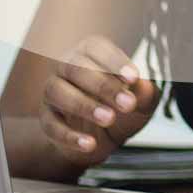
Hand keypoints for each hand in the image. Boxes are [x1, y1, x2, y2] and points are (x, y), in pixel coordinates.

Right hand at [40, 35, 158, 167]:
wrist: (103, 137)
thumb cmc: (123, 107)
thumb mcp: (142, 100)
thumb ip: (145, 92)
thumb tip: (142, 86)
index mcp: (91, 53)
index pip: (97, 48)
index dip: (115, 62)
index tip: (134, 79)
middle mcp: (67, 67)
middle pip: (76, 67)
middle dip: (103, 85)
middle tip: (127, 104)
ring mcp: (53, 92)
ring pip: (57, 92)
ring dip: (83, 105)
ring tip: (109, 119)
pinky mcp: (46, 119)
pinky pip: (51, 125)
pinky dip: (69, 136)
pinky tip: (90, 143)